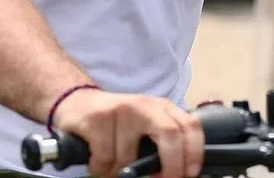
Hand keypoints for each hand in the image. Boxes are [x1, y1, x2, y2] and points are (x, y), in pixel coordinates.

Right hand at [52, 88, 204, 177]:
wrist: (78, 103)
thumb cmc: (116, 122)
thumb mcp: (146, 126)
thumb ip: (163, 143)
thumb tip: (179, 173)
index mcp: (162, 108)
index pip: (189, 126)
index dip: (195, 152)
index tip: (190, 174)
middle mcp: (144, 106)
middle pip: (170, 133)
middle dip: (172, 165)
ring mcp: (121, 110)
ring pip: (129, 157)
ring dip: (118, 171)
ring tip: (112, 165)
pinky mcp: (98, 118)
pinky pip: (105, 157)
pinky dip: (100, 166)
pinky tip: (97, 158)